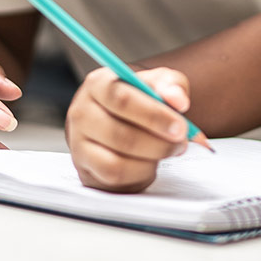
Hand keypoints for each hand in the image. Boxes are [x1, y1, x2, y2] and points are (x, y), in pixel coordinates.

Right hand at [65, 66, 191, 192]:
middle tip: (181, 143)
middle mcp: (82, 111)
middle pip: (119, 134)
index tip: (180, 126)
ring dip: (150, 159)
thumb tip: (178, 100)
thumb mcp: (158, 84)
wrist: (122, 122)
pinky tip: (151, 163)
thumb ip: (172, 86)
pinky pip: (114, 177)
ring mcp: (78, 142)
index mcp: (98, 83)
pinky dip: (139, 173)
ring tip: (169, 151)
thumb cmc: (140, 100)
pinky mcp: (84, 167)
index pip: (121, 99)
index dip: (153, 115)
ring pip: (116, 161)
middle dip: (158, 143)